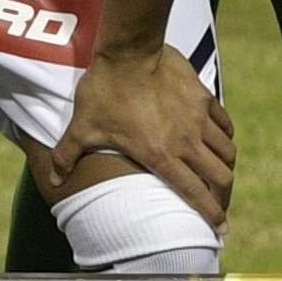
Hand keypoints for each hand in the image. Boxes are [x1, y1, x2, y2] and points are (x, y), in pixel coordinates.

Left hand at [56, 41, 235, 221]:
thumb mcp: (82, 126)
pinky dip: (225, 136)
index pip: (194, 193)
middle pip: (220, 177)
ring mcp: (198, 119)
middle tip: (220, 204)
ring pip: (227, 152)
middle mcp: (186, 141)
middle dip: (223, 197)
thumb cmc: (104, 91)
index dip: (210, 215)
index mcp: (160, 155)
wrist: (127, 51)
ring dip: (225, 167)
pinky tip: (221, 140)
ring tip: (220, 174)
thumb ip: (68, 155)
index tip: (220, 229)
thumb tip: (54, 180)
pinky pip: (224, 124)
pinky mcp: (203, 98)